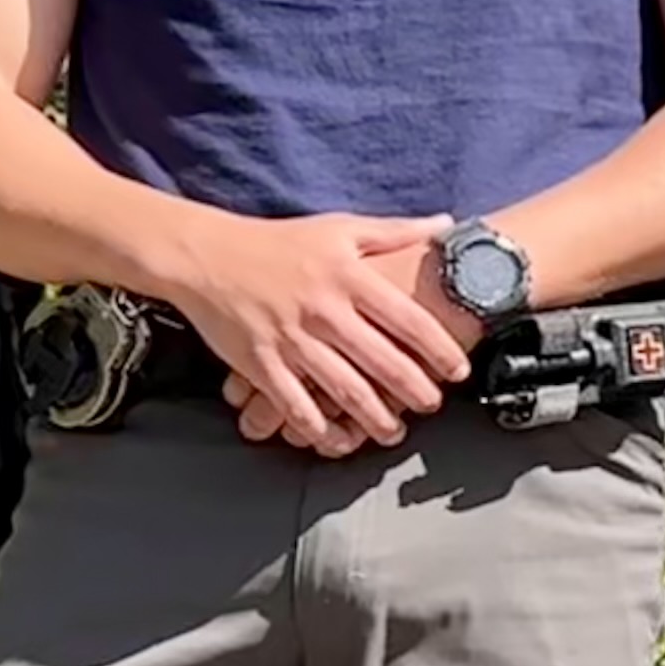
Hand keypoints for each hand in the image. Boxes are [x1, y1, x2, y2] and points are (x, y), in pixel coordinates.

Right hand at [165, 212, 468, 456]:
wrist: (205, 254)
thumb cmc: (279, 242)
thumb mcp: (340, 228)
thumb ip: (396, 230)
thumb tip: (449, 224)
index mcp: (348, 277)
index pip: (408, 319)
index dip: (439, 349)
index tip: (459, 370)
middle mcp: (323, 310)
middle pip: (382, 361)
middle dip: (414, 390)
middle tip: (432, 406)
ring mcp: (290, 339)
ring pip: (343, 389)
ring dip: (375, 417)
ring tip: (394, 432)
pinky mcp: (259, 363)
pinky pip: (294, 404)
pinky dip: (318, 428)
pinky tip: (339, 441)